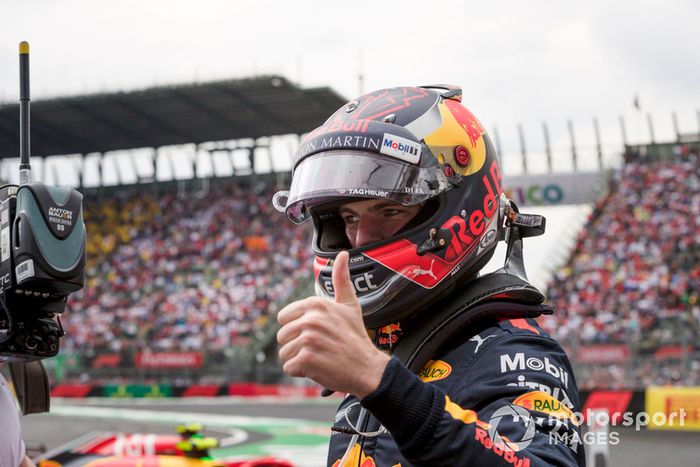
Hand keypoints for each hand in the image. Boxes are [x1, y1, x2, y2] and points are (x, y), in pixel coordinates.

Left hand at [277, 251, 389, 397]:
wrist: (367, 368)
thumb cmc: (355, 337)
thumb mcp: (350, 305)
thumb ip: (341, 279)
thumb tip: (342, 254)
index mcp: (316, 304)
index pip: (283, 318)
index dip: (297, 328)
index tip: (317, 333)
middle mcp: (310, 319)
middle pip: (282, 336)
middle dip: (296, 345)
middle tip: (319, 348)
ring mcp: (308, 339)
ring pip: (284, 353)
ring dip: (298, 359)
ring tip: (319, 357)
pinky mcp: (306, 359)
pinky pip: (288, 367)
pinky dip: (301, 372)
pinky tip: (318, 367)